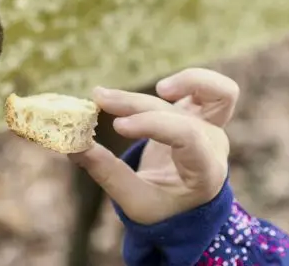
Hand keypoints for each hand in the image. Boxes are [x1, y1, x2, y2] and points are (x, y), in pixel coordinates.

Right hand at [69, 68, 238, 224]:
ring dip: (184, 81)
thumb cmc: (163, 208)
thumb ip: (108, 173)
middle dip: (137, 105)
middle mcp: (215, 146)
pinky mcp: (205, 114)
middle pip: (179, 115)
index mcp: (205, 172)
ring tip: (157, 87)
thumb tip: (73, 146)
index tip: (117, 126)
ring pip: (212, 93)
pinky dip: (193, 80)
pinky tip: (163, 87)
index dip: (152, 124)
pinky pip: (212, 89)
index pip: (187, 137)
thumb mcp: (135, 201)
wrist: (187, 206)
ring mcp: (213, 127)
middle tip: (99, 100)